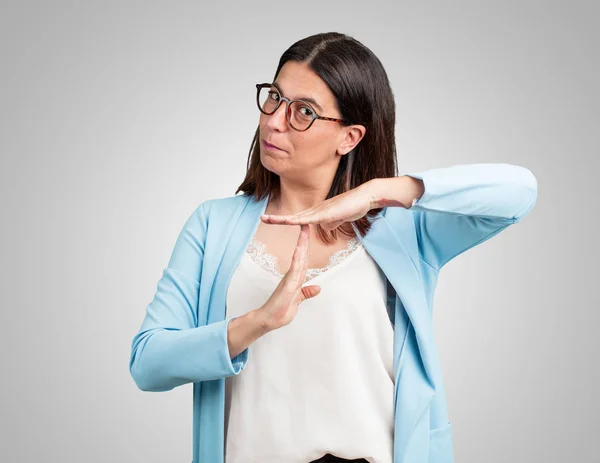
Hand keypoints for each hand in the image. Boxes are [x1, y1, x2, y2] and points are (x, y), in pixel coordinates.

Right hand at [256, 224, 320, 330]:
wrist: (268, 320)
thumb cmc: (280, 310)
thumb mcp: (297, 300)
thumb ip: (306, 293)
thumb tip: (317, 288)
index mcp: (296, 278)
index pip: (303, 259)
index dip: (307, 247)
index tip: (309, 235)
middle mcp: (293, 276)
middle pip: (301, 255)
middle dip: (305, 240)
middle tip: (307, 224)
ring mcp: (290, 280)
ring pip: (298, 259)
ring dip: (302, 244)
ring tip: (304, 230)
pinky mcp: (287, 286)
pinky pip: (294, 270)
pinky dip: (297, 259)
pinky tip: (299, 249)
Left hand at [260, 183, 374, 229]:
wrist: (365, 197)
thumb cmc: (355, 206)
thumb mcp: (340, 219)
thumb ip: (331, 222)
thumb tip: (324, 227)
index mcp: (319, 213)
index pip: (298, 218)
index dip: (285, 219)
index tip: (272, 220)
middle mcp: (317, 210)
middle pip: (293, 216)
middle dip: (277, 218)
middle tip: (262, 217)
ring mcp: (321, 211)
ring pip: (298, 217)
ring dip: (283, 218)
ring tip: (268, 219)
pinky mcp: (328, 213)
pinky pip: (311, 218)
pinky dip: (299, 220)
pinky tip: (289, 221)